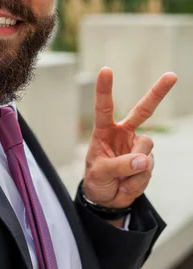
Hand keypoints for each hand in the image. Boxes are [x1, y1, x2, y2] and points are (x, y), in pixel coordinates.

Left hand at [83, 67, 176, 208]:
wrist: (106, 199)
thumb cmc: (97, 179)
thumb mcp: (100, 173)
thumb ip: (119, 165)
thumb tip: (144, 160)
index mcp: (105, 130)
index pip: (104, 107)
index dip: (105, 89)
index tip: (105, 70)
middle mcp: (124, 134)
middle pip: (144, 111)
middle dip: (158, 92)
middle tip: (172, 75)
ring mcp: (138, 147)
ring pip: (146, 151)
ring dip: (134, 170)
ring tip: (119, 180)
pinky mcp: (147, 161)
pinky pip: (148, 170)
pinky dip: (137, 182)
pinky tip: (126, 184)